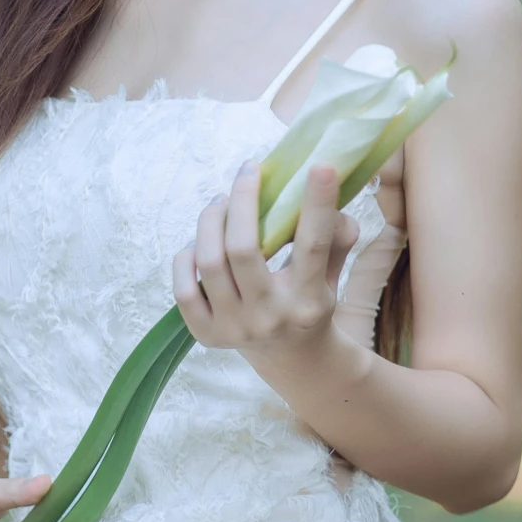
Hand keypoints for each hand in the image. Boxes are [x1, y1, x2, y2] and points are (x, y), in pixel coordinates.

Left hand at [173, 158, 358, 365]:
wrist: (290, 356)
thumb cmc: (310, 301)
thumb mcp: (332, 274)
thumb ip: (337, 237)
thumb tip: (331, 197)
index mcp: (309, 300)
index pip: (313, 245)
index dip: (316, 204)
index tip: (320, 165)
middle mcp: (270, 316)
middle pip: (243, 248)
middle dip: (243, 200)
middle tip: (248, 172)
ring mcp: (235, 329)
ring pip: (209, 261)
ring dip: (212, 220)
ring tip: (221, 202)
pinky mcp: (207, 335)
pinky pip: (183, 287)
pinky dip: (186, 257)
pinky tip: (199, 242)